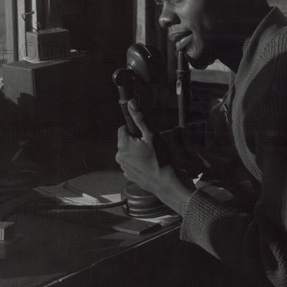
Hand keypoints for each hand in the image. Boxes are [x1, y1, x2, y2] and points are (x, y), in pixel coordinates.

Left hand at [116, 100, 194, 214]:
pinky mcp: (130, 175)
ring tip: (153, 156)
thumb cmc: (161, 159)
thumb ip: (140, 119)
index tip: (146, 133)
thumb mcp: (152, 135)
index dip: (136, 129)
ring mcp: (124, 167)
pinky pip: (134, 163)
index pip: (124, 128)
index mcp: (123, 145)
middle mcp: (119, 157)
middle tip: (152, 145)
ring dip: (139, 151)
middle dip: (138, 140)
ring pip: (130, 152)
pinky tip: (151, 164)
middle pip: (127, 140)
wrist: (166, 183)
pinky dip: (141, 162)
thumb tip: (131, 103)